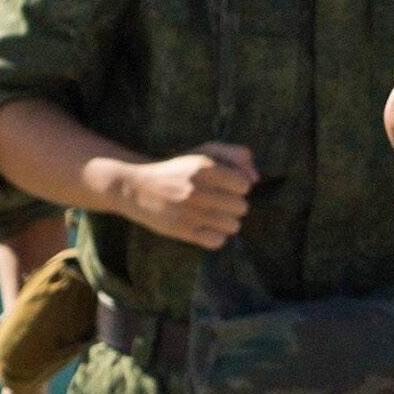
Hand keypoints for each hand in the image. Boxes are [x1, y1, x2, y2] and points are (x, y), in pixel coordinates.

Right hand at [113, 143, 257, 248]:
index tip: (224, 186)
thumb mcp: (204, 152)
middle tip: (217, 202)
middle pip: (242, 207)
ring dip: (226, 222)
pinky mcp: (183, 231)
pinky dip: (216, 236)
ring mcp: (191, 212)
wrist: (137, 187)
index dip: (237, 187)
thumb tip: (256, 179)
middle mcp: (198, 189)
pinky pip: (218, 241)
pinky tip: (205, 227)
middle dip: (232, 205)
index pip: (245, 185)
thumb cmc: (178, 169)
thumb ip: (236, 156)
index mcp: (204, 167)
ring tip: (212, 215)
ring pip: (233, 226)